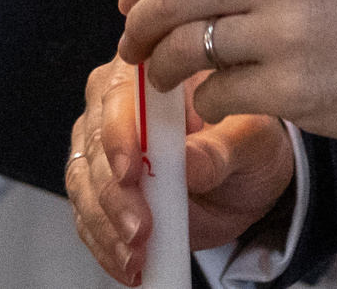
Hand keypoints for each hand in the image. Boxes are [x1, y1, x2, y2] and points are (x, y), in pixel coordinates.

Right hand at [66, 58, 293, 284]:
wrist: (247, 179)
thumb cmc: (249, 142)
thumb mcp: (253, 141)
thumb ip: (221, 149)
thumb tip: (189, 164)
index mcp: (154, 71)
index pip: (120, 92)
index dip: (119, 132)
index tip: (131, 171)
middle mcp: (117, 103)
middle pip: (94, 141)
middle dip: (113, 192)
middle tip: (139, 229)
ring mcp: (102, 146)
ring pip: (83, 181)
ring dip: (106, 223)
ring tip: (136, 254)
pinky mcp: (100, 187)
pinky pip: (88, 215)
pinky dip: (104, 243)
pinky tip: (126, 264)